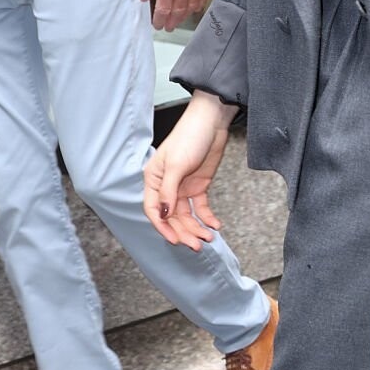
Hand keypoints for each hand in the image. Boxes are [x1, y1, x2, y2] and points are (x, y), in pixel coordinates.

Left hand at [141, 0, 213, 31]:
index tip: (157, 24)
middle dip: (172, 21)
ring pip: (192, 6)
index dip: (160, 19)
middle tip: (168, 26)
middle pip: (178, 11)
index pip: (163, 8)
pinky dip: (198, 5)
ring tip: (178, 20)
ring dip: (184, 16)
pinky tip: (193, 9)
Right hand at [142, 90, 236, 247]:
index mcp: (154, 180)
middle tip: (197, 245)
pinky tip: (215, 225)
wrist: (211, 123)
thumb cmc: (188, 137)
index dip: (163, 227)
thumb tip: (163, 214)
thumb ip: (169, 191)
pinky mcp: (199, 186)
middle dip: (184, 232)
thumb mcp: (176, 165)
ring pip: (186, 215)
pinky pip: (200, 207)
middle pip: (172, 217)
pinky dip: (207, 217)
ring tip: (208, 238)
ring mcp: (183, 187)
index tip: (175, 240)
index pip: (154, 210)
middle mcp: (166, 186)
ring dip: (196, 228)